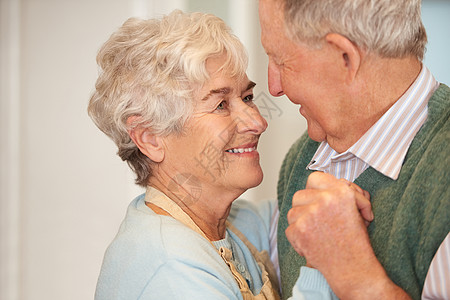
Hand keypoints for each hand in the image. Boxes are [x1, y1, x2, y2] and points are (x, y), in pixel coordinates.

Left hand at [285, 172, 409, 298]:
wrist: (353, 269)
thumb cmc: (356, 242)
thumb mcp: (356, 210)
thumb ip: (341, 193)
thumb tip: (332, 184)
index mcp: (340, 192)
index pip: (315, 178)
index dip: (315, 189)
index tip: (318, 198)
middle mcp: (324, 200)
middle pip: (300, 195)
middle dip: (306, 207)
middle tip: (317, 220)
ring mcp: (310, 214)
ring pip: (292, 212)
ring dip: (300, 222)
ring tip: (316, 233)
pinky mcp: (299, 230)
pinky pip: (289, 229)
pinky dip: (297, 238)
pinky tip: (311, 244)